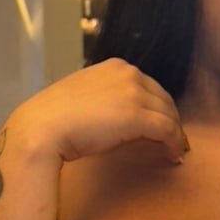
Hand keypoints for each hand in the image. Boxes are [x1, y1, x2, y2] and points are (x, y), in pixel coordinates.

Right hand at [7, 58, 187, 166]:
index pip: (148, 85)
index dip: (158, 105)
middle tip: (174, 137)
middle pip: (163, 97)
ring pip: (168, 114)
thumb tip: (121, 115)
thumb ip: (107, 97)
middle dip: (170, 118)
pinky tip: (175, 153)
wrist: (42, 127)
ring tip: (177, 147)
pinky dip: (175, 141)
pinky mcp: (137, 116)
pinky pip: (167, 130)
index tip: (161, 121)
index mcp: (115, 66)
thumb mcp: (86, 95)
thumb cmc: (55, 116)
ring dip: (175, 132)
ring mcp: (134, 93)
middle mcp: (128, 74)